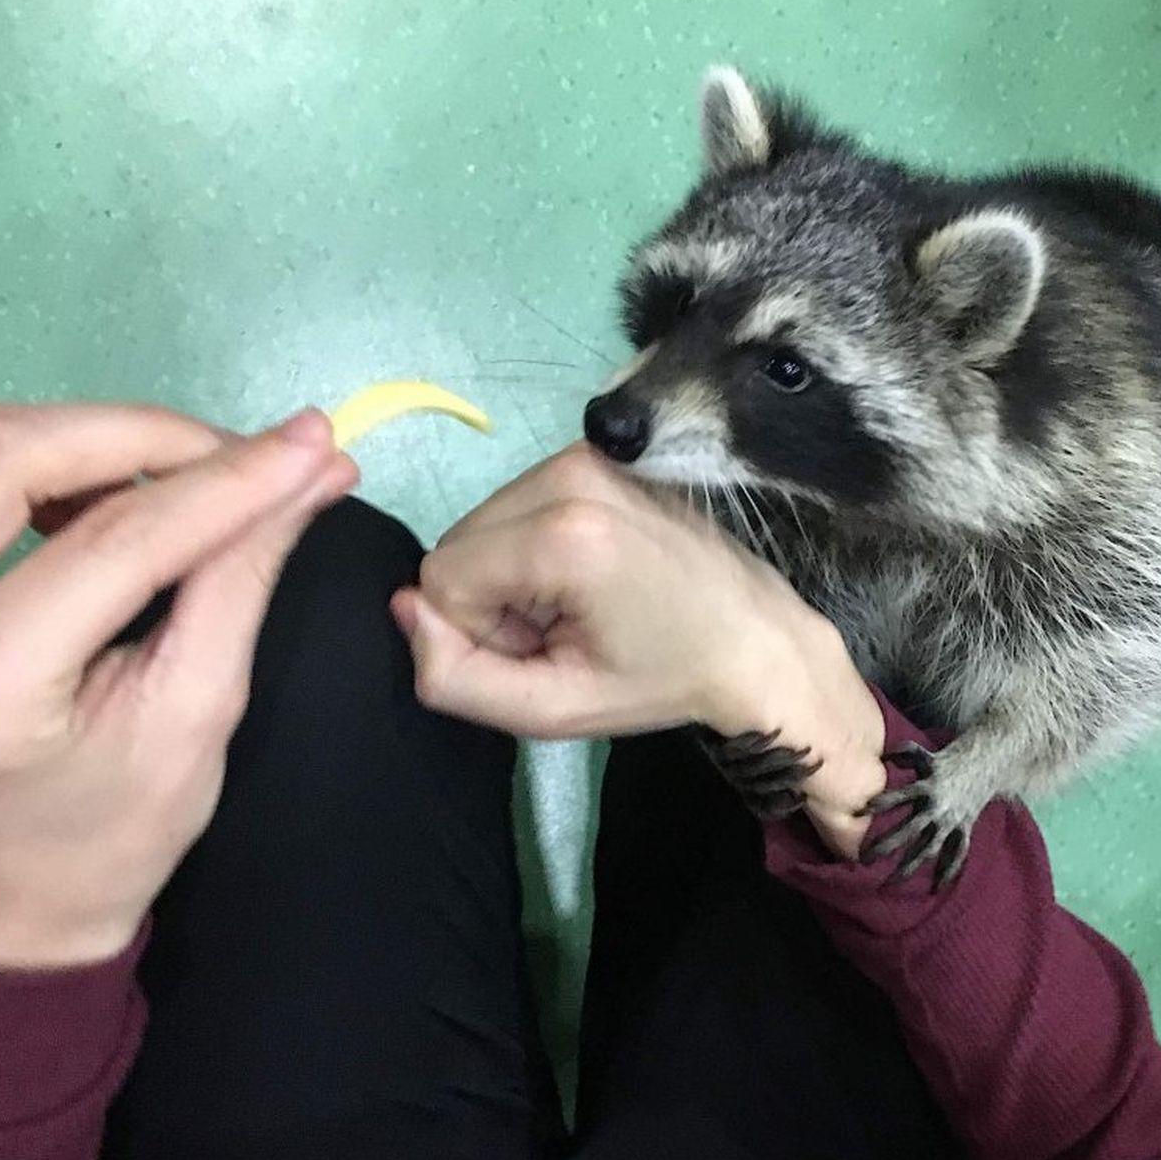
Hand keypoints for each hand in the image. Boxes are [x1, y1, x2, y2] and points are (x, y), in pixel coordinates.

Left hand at [0, 403, 354, 969]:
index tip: (315, 442)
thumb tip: (312, 468)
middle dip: (142, 434)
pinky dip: (15, 451)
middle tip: (240, 452)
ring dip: (72, 436)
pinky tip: (80, 488)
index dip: (225, 481)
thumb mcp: (197, 712)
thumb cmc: (112, 829)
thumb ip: (241, 578)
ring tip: (166, 477)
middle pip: (4, 455)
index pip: (114, 543)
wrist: (1, 900)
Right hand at [393, 445, 886, 856]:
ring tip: (581, 604)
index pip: (440, 579)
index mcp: (564, 534)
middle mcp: (570, 473)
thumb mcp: (554, 709)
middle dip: (491, 599)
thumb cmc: (662, 680)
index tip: (546, 650)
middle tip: (565, 630)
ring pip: (482, 522)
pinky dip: (534, 545)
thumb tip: (405, 610)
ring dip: (511, 574)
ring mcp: (586, 452)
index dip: (479, 632)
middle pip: (457, 543)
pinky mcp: (598, 450)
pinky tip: (590, 574)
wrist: (755, 639)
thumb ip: (456, 677)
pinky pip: (517, 503)